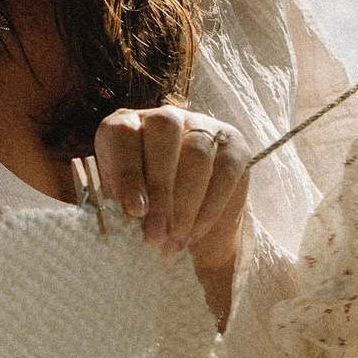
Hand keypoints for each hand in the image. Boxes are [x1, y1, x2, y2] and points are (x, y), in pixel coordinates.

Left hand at [91, 106, 249, 268]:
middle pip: (164, 135)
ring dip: (185, 205)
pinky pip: (225, 174)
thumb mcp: (126, 199)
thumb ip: (124, 199)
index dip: (126, 170)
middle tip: (154, 233)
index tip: (132, 209)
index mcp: (127, 123)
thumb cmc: (147, 203)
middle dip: (159, 189)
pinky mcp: (234, 146)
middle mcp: (165, 117)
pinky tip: (192, 234)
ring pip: (197, 155)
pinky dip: (208, 210)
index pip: (123, 133)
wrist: (191, 217)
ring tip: (173, 239)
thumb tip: (131, 210)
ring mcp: (203, 126)